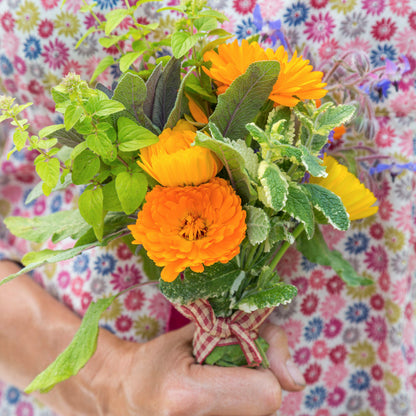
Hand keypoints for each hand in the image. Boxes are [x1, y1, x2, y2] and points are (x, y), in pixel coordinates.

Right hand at [90, 322, 303, 415]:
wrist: (124, 394)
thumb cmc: (160, 357)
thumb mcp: (202, 330)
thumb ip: (255, 337)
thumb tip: (298, 380)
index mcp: (188, 395)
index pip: (267, 393)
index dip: (262, 369)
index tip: (238, 357)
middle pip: (267, 408)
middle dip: (257, 385)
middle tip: (224, 375)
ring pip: (259, 415)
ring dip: (248, 399)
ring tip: (217, 391)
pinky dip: (239, 408)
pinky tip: (218, 404)